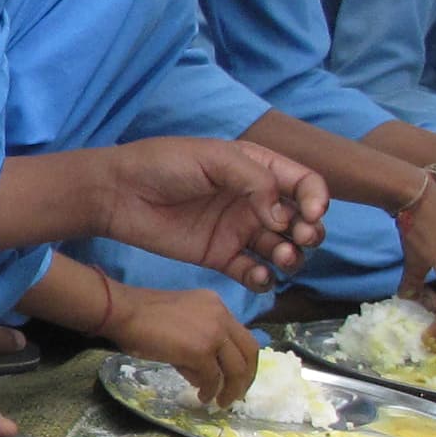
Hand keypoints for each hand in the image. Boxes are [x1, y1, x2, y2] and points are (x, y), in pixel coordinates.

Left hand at [87, 137, 324, 289]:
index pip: (304, 183)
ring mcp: (238, 229)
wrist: (119, 193)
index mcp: (258, 168)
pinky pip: (253, 272)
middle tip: (299, 237)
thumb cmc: (163, 164)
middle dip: (310, 231)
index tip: (312, 213)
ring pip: (282, 249)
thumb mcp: (213, 158)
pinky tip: (258, 276)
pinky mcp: (220, 256)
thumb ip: (253, 180)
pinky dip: (263, 279)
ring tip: (280, 258)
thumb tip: (282, 215)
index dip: (316, 198)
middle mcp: (254, 200)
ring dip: (292, 257)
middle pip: (301, 220)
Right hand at [106, 282, 261, 403]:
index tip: (237, 377)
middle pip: (249, 352)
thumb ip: (199, 340)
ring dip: (230, 389)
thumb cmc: (143, 317)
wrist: (124, 312)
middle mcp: (221, 316)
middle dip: (245, 378)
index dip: (243, 360)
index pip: (242, 335)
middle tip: (237, 394)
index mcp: (216, 305)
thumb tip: (206, 374)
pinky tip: (202, 397)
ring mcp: (213, 333)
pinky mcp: (201, 350)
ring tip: (220, 402)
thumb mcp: (181, 322)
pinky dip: (210, 390)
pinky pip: (213, 377)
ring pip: (236, 368)